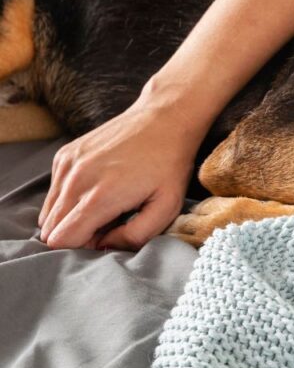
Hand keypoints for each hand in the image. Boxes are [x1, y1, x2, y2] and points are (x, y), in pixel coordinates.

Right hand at [39, 98, 197, 249]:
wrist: (164, 119)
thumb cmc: (169, 165)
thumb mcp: (167, 207)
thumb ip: (135, 236)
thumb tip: (104, 246)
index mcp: (100, 197)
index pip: (61, 241)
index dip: (83, 248)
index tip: (106, 236)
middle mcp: (76, 180)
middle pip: (51, 230)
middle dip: (77, 235)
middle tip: (109, 222)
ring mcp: (67, 164)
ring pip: (49, 212)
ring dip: (71, 217)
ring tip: (104, 205)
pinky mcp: (64, 155)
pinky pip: (54, 191)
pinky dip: (69, 198)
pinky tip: (98, 188)